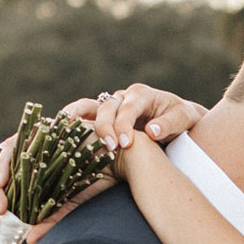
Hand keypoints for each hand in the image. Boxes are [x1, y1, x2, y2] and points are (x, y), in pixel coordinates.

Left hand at [0, 135, 114, 243]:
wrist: (119, 155)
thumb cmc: (95, 177)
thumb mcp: (69, 205)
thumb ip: (49, 221)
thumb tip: (28, 242)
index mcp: (25, 176)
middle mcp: (23, 159)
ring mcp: (30, 143)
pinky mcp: (40, 130)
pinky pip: (18, 141)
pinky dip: (8, 157)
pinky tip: (4, 178)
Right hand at [59, 83, 206, 155]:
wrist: (181, 124)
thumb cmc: (184, 122)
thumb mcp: (184, 119)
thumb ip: (169, 124)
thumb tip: (150, 132)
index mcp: (141, 95)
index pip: (128, 108)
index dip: (123, 125)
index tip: (124, 144)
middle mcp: (123, 98)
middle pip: (106, 108)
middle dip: (104, 127)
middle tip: (108, 148)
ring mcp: (111, 107)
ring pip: (88, 108)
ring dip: (78, 122)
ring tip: (66, 135)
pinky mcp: (103, 119)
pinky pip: (83, 119)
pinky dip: (71, 125)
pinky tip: (58, 135)